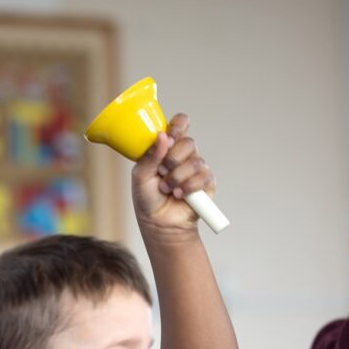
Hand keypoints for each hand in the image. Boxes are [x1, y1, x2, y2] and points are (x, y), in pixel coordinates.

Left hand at [131, 114, 215, 230]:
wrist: (159, 223)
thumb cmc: (147, 199)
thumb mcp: (141, 176)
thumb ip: (150, 155)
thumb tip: (161, 135)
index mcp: (167, 148)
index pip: (180, 125)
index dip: (178, 126)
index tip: (169, 137)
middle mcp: (183, 156)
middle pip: (189, 142)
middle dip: (173, 159)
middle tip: (162, 172)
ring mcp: (196, 169)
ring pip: (195, 161)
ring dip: (177, 178)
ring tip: (167, 189)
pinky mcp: (207, 184)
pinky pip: (204, 177)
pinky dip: (189, 187)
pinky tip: (180, 195)